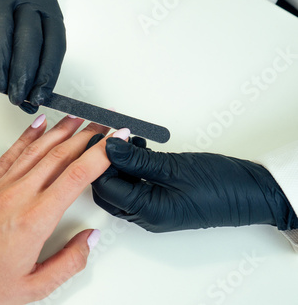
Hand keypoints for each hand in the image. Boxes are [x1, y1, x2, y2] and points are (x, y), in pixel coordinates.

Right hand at [0, 0, 65, 113]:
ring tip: (0, 86)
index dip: (47, 74)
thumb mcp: (22, 58)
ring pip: (5, 26)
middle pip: (31, 38)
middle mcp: (32, 3)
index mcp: (50, 17)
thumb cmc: (7, 38)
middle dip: (25, 73)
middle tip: (17, 97)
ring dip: (2, 61)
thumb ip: (28, 77)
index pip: (54, 47)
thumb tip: (30, 104)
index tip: (38, 97)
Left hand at [0, 116, 111, 303]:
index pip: (77, 175)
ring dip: (62, 129)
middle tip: (105, 124)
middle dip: (88, 135)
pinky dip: (28, 136)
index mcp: (36, 219)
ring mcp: (2, 186)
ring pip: (39, 149)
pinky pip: (12, 153)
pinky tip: (39, 125)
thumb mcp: (34, 286)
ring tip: (79, 117)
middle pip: (61, 154)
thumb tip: (90, 239)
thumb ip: (69, 262)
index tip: (116, 139)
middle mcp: (20, 195)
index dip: (102, 152)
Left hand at [89, 136, 297, 232]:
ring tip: (126, 138)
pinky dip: (133, 166)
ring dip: (119, 162)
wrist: (252, 193)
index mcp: (148, 212)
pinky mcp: (160, 198)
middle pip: (109, 189)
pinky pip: (136, 183)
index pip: (106, 188)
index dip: (98, 162)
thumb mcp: (173, 167)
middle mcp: (146, 215)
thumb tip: (109, 147)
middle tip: (108, 136)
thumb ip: (136, 159)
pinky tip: (139, 148)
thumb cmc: (220, 185)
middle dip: (104, 163)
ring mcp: (153, 208)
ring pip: (122, 185)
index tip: (99, 137)